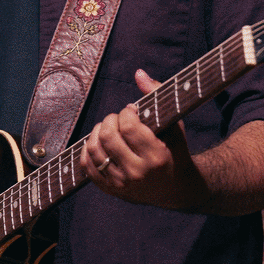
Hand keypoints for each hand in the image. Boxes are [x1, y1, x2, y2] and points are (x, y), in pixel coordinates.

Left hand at [80, 69, 209, 208]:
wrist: (176, 189)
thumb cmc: (175, 150)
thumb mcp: (174, 125)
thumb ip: (157, 96)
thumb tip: (138, 73)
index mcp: (156, 157)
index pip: (129, 126)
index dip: (126, 112)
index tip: (132, 111)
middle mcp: (137, 173)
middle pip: (108, 136)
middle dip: (110, 120)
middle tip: (118, 119)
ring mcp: (121, 184)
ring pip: (94, 150)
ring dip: (97, 132)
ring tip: (108, 129)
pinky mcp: (110, 190)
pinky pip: (86, 166)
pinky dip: (88, 150)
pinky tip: (99, 143)